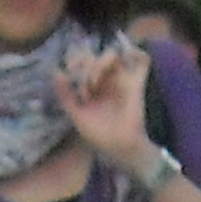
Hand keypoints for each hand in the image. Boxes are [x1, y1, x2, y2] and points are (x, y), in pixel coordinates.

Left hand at [54, 39, 155, 173]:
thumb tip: (57, 72)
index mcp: (91, 86)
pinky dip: (138, 53)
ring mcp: (121, 80)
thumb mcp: (77, 115)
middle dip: (84, 67)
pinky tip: (127, 57)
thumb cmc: (99, 135)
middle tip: (81, 87)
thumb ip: (66, 95)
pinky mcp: (135, 83)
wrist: (118, 148)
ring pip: (111, 55)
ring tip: (92, 84)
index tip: (69, 71)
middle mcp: (106, 80)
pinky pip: (143, 61)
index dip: (75, 61)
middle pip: (94, 57)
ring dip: (98, 64)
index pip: (83, 62)